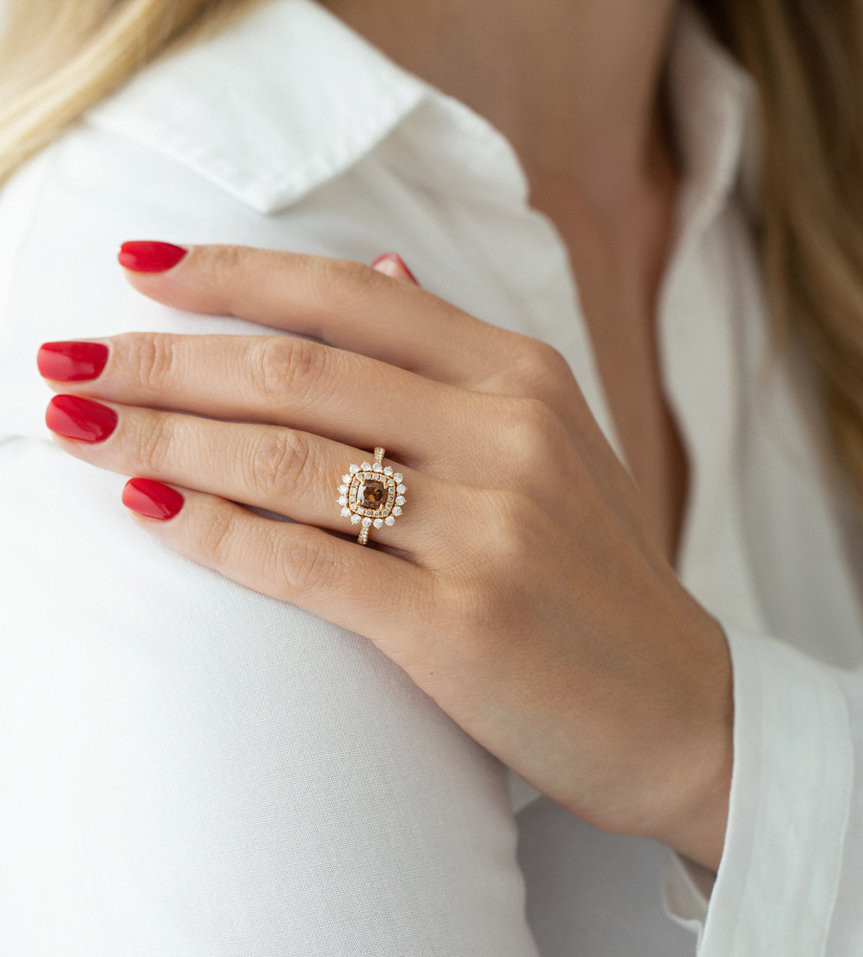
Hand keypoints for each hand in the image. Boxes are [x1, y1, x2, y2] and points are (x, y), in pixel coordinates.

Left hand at [37, 242, 732, 870]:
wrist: (678, 705)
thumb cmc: (596, 574)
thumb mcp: (552, 439)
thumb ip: (458, 360)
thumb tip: (379, 265)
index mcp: (524, 376)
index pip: (351, 296)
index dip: (233, 273)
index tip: (138, 266)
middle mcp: (509, 435)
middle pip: (297, 370)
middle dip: (163, 359)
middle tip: (68, 356)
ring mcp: (489, 529)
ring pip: (286, 460)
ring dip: (161, 441)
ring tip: (74, 424)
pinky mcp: (461, 625)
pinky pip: (305, 563)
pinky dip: (214, 532)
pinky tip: (148, 510)